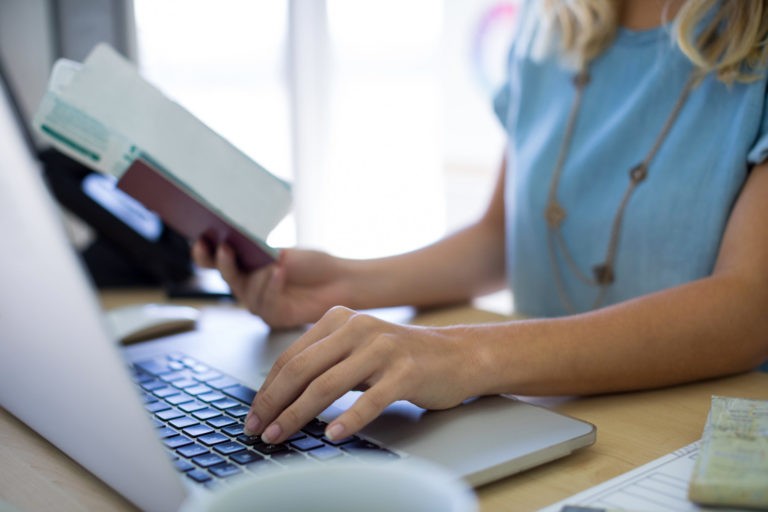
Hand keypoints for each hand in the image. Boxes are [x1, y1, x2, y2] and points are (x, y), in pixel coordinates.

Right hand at [192, 240, 350, 327]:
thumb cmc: (312, 264)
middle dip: (223, 263)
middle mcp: (247, 286)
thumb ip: (258, 253)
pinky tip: (280, 272)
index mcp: (245, 266)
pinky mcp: (273, 317)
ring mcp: (259, 303)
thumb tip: (238, 245)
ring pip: (246, 291)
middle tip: (225, 249)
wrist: (338, 281)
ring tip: (272, 262)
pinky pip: (266, 302)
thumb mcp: (281, 251)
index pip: (215, 261)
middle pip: (227, 277)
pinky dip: (272, 285)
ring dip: (259, 276)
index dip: (203, 253)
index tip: (201, 240)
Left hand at [243, 306, 480, 443]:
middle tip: (259, 430)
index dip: (268, 389)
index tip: (255, 415)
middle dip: (274, 403)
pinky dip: (348, 420)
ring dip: (298, 415)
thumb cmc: (401, 357)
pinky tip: (333, 435)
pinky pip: (370, 400)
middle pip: (302, 369)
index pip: (291, 356)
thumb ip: (324, 362)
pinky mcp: (405, 372)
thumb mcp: (357, 350)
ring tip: (281, 436)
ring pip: (328, 385)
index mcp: (339, 320)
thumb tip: (278, 396)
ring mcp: (382, 349)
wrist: (455, 355)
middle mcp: (358, 328)